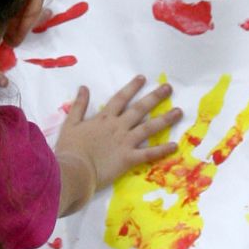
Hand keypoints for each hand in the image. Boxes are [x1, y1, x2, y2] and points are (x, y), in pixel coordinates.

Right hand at [56, 75, 180, 202]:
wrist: (73, 170)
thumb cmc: (69, 149)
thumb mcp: (70, 124)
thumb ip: (79, 106)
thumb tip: (84, 88)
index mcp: (104, 118)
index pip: (121, 98)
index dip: (132, 87)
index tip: (143, 78)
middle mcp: (118, 127)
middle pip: (140, 109)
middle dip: (155, 97)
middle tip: (169, 88)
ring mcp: (125, 142)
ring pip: (149, 128)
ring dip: (165, 119)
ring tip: (178, 112)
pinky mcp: (128, 158)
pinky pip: (148, 153)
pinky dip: (162, 150)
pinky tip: (174, 146)